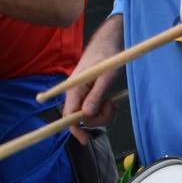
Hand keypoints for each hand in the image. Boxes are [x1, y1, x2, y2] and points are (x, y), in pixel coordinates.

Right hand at [61, 25, 123, 142]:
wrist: (108, 43)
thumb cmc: (107, 56)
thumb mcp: (106, 76)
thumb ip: (96, 95)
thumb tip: (85, 115)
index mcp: (74, 89)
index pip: (68, 115)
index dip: (75, 129)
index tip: (85, 140)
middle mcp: (74, 93)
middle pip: (82, 118)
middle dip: (99, 118)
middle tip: (112, 105)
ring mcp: (82, 94)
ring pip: (90, 116)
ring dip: (104, 113)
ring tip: (113, 100)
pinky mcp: (89, 95)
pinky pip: (95, 110)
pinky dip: (105, 109)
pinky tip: (111, 100)